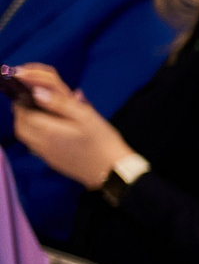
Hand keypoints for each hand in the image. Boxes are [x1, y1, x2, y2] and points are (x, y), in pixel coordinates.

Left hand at [7, 63, 134, 190]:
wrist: (113, 171)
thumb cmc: (102, 141)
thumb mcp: (86, 116)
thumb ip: (60, 103)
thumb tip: (37, 92)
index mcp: (48, 131)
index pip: (24, 114)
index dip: (23, 102)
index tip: (29, 93)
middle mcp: (41, 144)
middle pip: (20, 127)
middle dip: (22, 114)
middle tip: (32, 103)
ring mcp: (46, 155)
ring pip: (26, 138)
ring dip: (27, 125)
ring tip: (40, 116)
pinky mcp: (53, 162)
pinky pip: (34, 147)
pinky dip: (35, 136)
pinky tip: (50, 132)